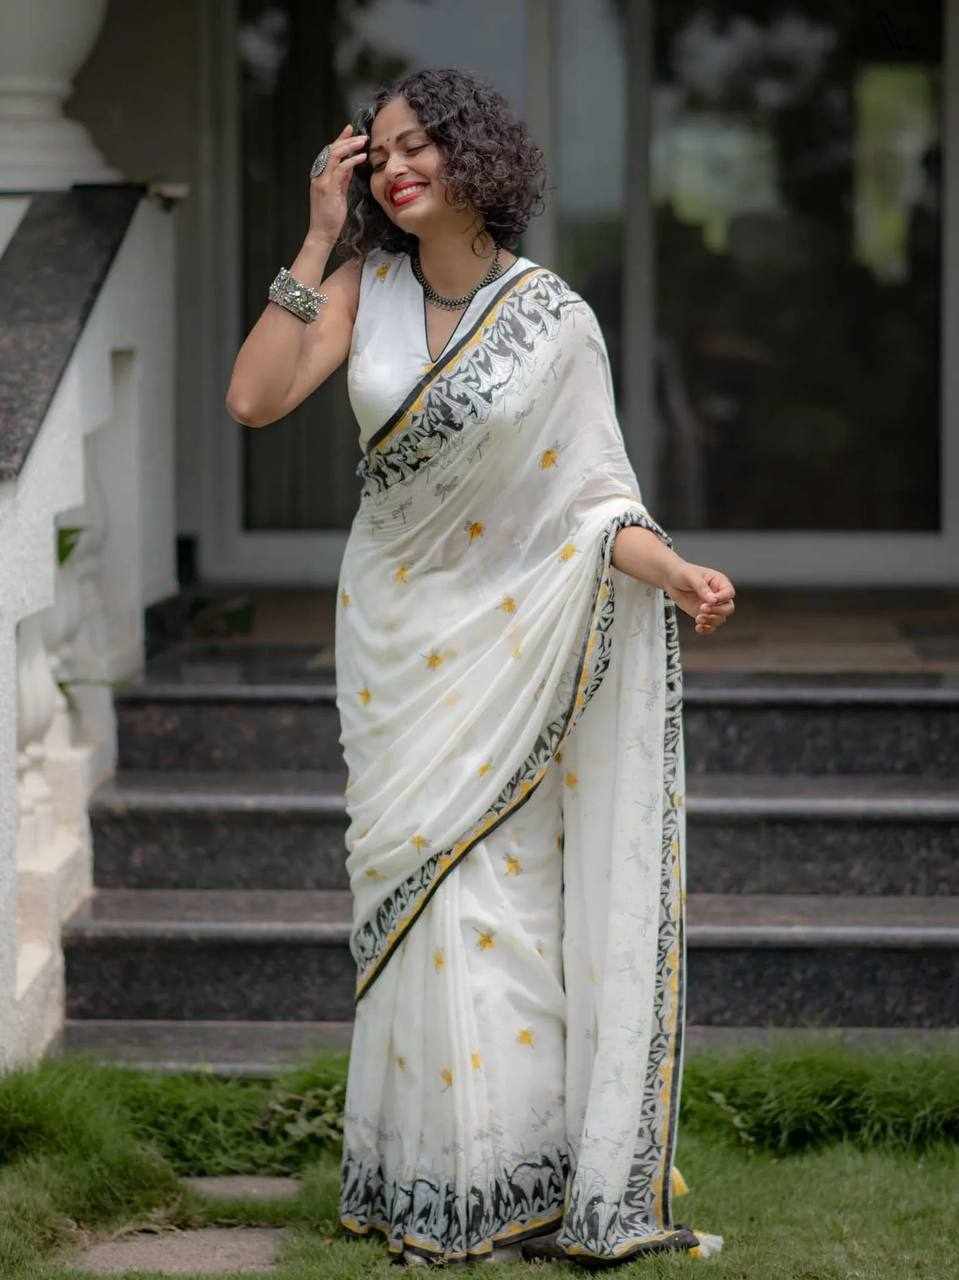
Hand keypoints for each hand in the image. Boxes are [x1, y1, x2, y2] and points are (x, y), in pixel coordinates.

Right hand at [307, 123, 367, 247]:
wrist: (322, 233)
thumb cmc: (330, 217)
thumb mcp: (338, 194)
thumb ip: (343, 179)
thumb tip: (350, 166)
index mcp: (320, 176)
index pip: (330, 152)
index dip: (340, 140)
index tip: (350, 130)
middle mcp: (319, 175)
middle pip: (332, 150)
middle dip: (347, 140)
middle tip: (361, 136)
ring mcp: (322, 181)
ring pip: (335, 155)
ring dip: (350, 146)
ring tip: (363, 142)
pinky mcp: (329, 188)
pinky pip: (341, 169)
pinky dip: (352, 161)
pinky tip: (361, 157)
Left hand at [663, 560, 735, 634]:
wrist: (671, 580)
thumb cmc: (682, 573)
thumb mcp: (691, 577)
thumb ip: (702, 588)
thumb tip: (713, 600)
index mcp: (720, 582)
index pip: (729, 593)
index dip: (722, 599)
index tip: (710, 601)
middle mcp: (719, 596)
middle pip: (728, 608)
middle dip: (717, 612)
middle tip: (702, 609)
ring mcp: (712, 606)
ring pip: (720, 619)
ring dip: (711, 621)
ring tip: (698, 618)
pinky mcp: (704, 614)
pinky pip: (710, 625)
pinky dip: (706, 629)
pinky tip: (698, 627)